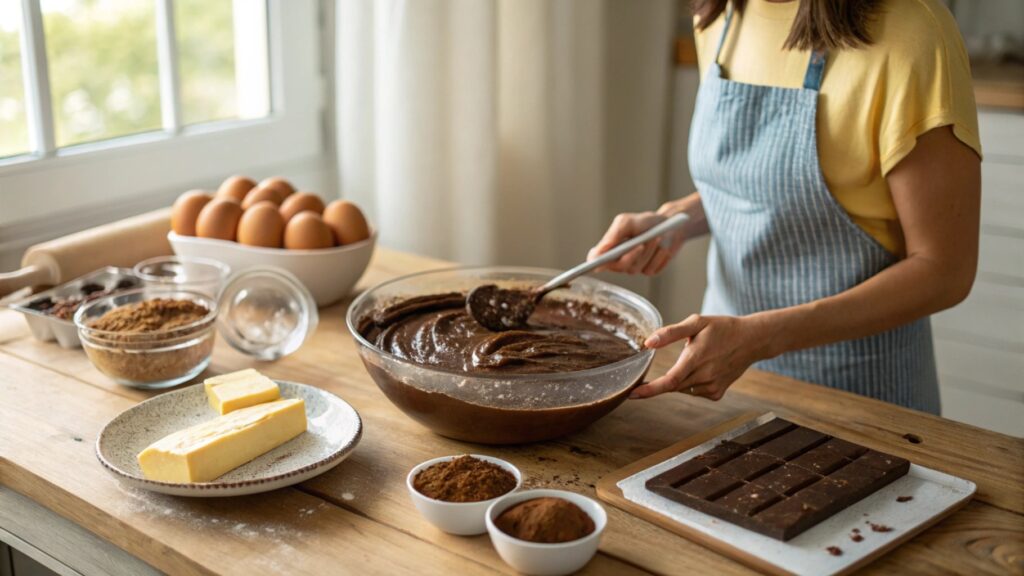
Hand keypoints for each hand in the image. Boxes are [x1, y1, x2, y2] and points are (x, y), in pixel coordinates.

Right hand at [587, 210, 685, 275]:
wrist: (670, 226)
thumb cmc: (646, 222)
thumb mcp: (627, 222)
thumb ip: (614, 234)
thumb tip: (601, 249)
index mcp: (609, 248)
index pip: (596, 260)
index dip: (594, 263)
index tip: (598, 260)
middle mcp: (619, 260)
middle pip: (618, 266)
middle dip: (631, 255)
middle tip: (641, 245)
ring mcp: (634, 267)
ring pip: (636, 268)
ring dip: (648, 252)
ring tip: (656, 238)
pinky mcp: (648, 270)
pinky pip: (650, 269)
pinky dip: (658, 257)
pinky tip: (662, 247)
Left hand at [631, 314, 772, 400]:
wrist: (752, 340)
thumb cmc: (722, 328)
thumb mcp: (697, 322)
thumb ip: (671, 333)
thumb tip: (648, 343)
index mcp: (697, 357)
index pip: (670, 380)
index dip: (650, 389)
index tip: (633, 394)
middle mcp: (705, 376)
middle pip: (672, 385)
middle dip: (658, 383)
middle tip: (646, 377)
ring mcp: (712, 387)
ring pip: (682, 389)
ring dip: (677, 379)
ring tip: (694, 359)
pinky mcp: (716, 394)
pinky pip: (693, 391)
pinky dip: (689, 382)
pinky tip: (702, 368)